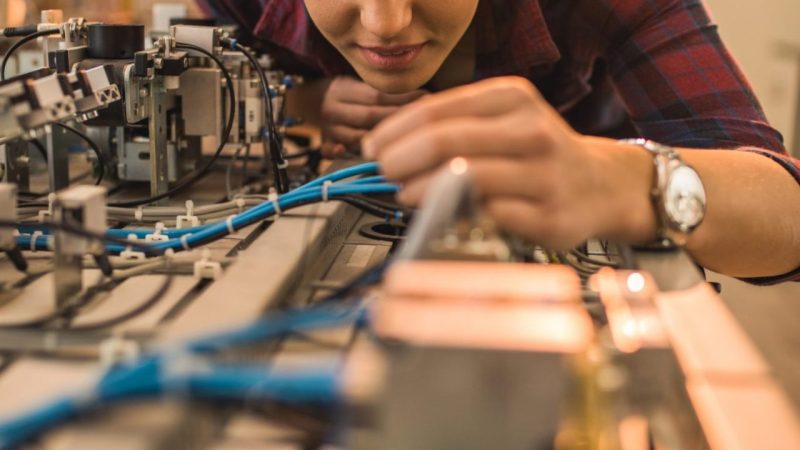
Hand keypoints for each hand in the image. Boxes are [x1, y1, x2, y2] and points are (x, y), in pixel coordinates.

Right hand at [320, 76, 426, 157]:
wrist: (312, 101)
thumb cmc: (349, 95)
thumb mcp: (359, 84)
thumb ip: (383, 92)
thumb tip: (425, 97)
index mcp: (344, 89)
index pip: (377, 96)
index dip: (403, 99)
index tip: (426, 99)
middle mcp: (333, 108)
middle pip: (369, 116)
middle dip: (397, 119)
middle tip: (423, 122)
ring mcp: (327, 128)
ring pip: (355, 136)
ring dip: (380, 140)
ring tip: (404, 141)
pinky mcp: (324, 143)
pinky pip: (330, 151)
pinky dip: (339, 152)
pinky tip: (348, 152)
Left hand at [363, 76, 649, 248]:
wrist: (600, 184)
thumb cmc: (538, 152)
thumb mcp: (502, 120)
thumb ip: (453, 127)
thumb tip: (389, 146)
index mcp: (512, 98)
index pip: (435, 111)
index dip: (394, 132)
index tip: (373, 148)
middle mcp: (531, 131)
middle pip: (443, 141)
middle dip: (399, 159)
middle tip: (385, 173)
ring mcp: (543, 174)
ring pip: (462, 178)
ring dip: (419, 190)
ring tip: (404, 194)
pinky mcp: (549, 216)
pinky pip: (487, 215)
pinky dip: (455, 214)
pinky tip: (442, 212)